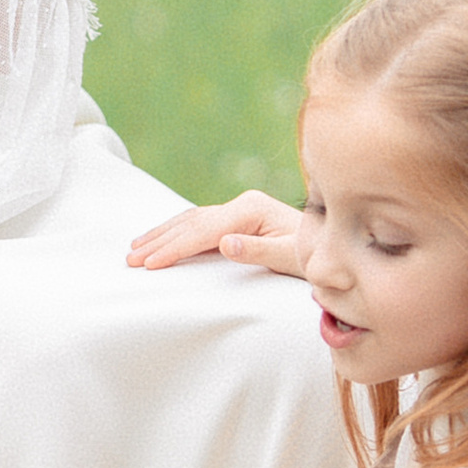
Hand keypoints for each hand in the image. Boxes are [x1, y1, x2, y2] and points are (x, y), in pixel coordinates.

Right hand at [127, 190, 312, 274]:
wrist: (336, 245)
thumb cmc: (316, 255)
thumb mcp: (292, 257)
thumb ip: (258, 250)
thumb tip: (223, 242)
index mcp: (252, 210)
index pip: (203, 231)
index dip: (174, 247)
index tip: (150, 263)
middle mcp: (243, 205)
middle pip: (191, 223)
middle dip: (160, 241)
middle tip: (131, 259)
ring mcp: (240, 210)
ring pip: (191, 220)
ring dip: (162, 234)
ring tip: (135, 248)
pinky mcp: (239, 218)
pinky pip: (199, 224)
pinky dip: (176, 232)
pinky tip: (162, 238)